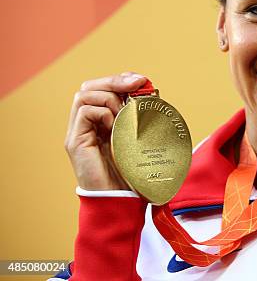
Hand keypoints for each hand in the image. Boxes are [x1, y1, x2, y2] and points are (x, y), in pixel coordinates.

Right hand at [65, 72, 147, 190]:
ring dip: (110, 96)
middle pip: (91, 87)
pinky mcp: (75, 142)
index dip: (121, 79)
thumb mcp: (142, 140)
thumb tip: (154, 94)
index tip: (142, 81)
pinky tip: (115, 126)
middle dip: (115, 80)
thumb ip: (143, 119)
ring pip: (84, 94)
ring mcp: (79, 133)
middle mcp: (87, 125)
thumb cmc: (135, 174)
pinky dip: (103, 112)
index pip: (103, 89)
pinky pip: (84, 111)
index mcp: (102, 123)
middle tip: (137, 83)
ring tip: (125, 113)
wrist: (122, 202)